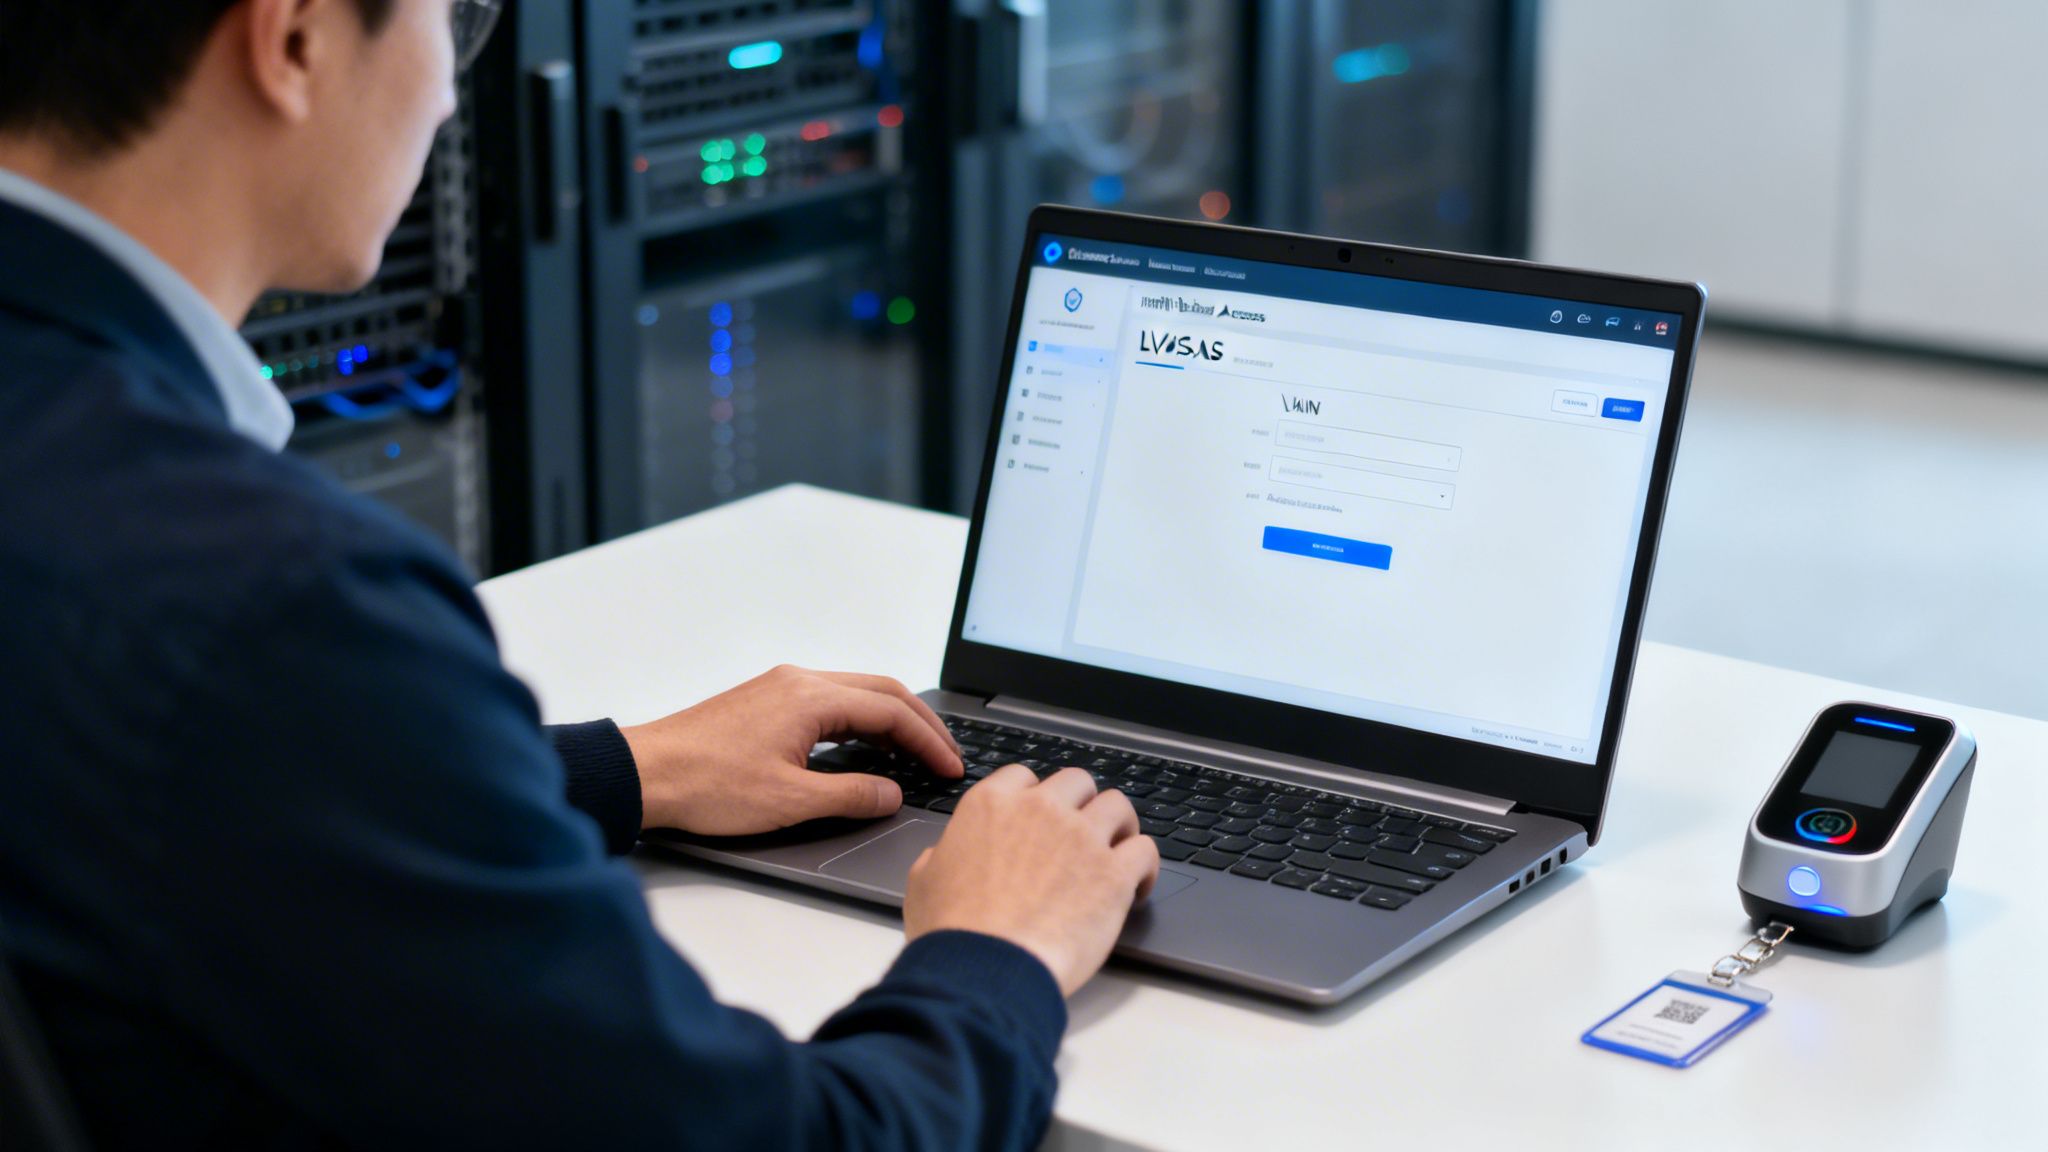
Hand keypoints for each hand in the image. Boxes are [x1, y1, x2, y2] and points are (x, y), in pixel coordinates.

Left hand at [619, 665, 961, 835]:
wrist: (645, 774)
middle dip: (920, 723)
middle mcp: (799, 681)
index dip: (929, 742)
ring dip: (891, 719)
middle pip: (881, 691)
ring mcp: (780, 687)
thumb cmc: (706, 785)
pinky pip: (830, 701)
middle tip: (946, 755)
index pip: (891, 711)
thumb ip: (852, 794)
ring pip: (856, 693)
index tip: (949, 768)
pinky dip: (861, 720)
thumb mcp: (791, 800)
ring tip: (916, 752)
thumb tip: (892, 793)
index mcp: (811, 697)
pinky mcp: (765, 701)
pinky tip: (866, 747)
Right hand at [903, 765, 1159, 996]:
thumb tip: (945, 854)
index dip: (1035, 797)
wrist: (985, 969)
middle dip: (1081, 804)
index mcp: (992, 805)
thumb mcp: (924, 880)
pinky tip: (1136, 886)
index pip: (1024, 776)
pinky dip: (1145, 867)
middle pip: (1077, 782)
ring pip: (1118, 805)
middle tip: (1080, 833)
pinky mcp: (1113, 873)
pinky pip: (1146, 850)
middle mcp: (1040, 810)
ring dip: (1119, 826)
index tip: (1039, 818)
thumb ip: (942, 855)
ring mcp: (1081, 838)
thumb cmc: (952, 931)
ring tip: (1117, 850)